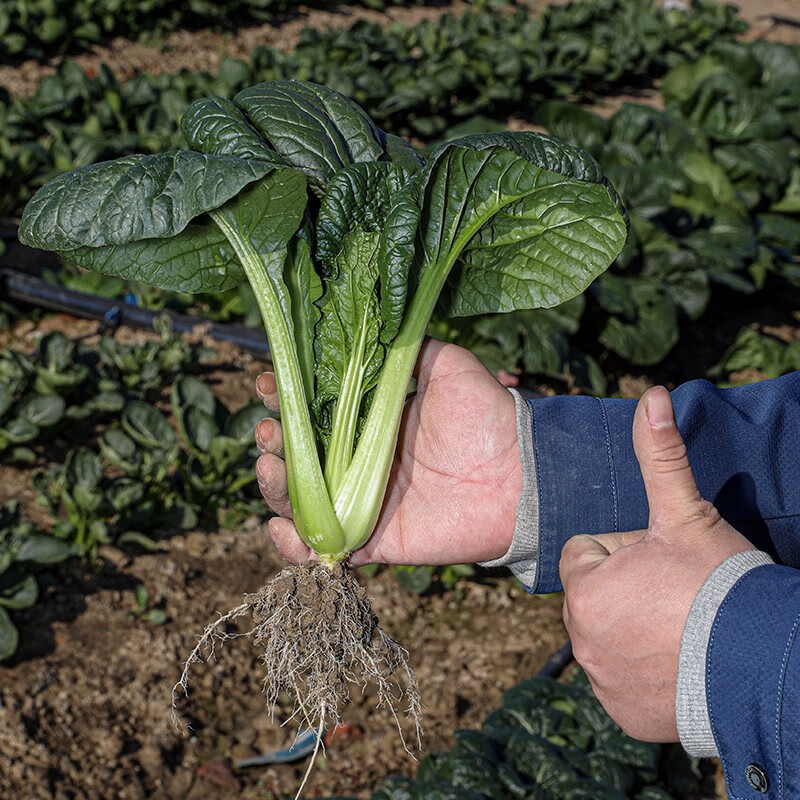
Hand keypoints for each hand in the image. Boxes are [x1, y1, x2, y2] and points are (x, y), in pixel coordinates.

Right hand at [254, 338, 521, 565]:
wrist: (520, 476)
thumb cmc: (487, 417)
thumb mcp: (447, 366)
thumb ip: (408, 349)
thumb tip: (375, 325)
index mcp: (370, 422)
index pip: (313, 409)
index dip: (285, 396)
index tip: (269, 382)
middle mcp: (359, 462)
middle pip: (297, 454)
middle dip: (271, 440)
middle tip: (269, 428)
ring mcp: (362, 502)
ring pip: (300, 498)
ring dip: (273, 485)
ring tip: (271, 465)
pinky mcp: (373, 539)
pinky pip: (323, 546)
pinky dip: (293, 543)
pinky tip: (281, 527)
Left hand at [559, 386, 753, 741]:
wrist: (760, 664)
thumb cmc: (718, 583)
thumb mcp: (686, 515)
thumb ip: (660, 457)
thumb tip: (651, 396)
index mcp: (586, 587)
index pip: (585, 552)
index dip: (622, 550)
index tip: (658, 561)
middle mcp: (581, 637)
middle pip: (595, 594)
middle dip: (624, 588)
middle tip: (672, 594)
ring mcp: (601, 680)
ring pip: (606, 634)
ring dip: (632, 627)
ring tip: (678, 626)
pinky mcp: (621, 713)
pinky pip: (619, 679)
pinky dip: (640, 671)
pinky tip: (674, 663)